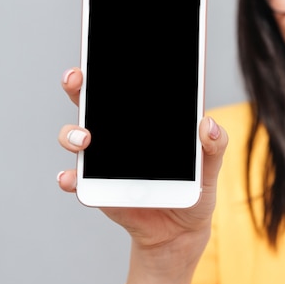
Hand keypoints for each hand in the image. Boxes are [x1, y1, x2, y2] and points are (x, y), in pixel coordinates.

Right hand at [56, 68, 227, 253]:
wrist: (182, 230)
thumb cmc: (195, 189)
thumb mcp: (210, 167)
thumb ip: (215, 145)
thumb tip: (208, 124)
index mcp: (145, 122)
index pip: (123, 88)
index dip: (111, 66)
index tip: (104, 53)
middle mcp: (119, 135)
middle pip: (91, 102)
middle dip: (78, 85)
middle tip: (78, 78)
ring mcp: (105, 160)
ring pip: (76, 137)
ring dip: (71, 132)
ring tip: (84, 138)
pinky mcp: (98, 187)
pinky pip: (77, 180)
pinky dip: (69, 179)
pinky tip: (71, 179)